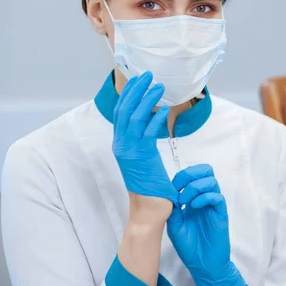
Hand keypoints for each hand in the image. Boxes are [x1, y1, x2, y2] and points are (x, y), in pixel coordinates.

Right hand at [112, 72, 177, 214]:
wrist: (148, 210)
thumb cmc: (149, 185)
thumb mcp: (143, 157)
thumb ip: (143, 139)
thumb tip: (152, 118)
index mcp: (120, 143)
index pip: (121, 112)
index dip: (128, 93)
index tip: (138, 79)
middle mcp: (121, 145)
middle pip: (125, 110)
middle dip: (136, 89)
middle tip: (148, 74)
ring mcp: (129, 151)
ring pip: (135, 117)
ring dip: (147, 98)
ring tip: (159, 86)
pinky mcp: (141, 157)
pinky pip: (148, 132)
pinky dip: (155, 118)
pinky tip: (164, 109)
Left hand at [167, 165, 244, 285]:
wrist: (203, 264)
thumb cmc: (189, 246)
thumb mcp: (174, 225)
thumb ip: (173, 208)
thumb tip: (168, 193)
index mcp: (193, 198)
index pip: (191, 175)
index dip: (181, 176)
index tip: (170, 187)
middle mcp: (204, 198)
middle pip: (205, 171)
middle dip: (191, 173)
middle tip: (179, 186)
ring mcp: (213, 205)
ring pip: (211, 180)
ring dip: (195, 186)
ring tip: (186, 200)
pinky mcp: (220, 213)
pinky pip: (217, 197)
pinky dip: (204, 197)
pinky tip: (194, 207)